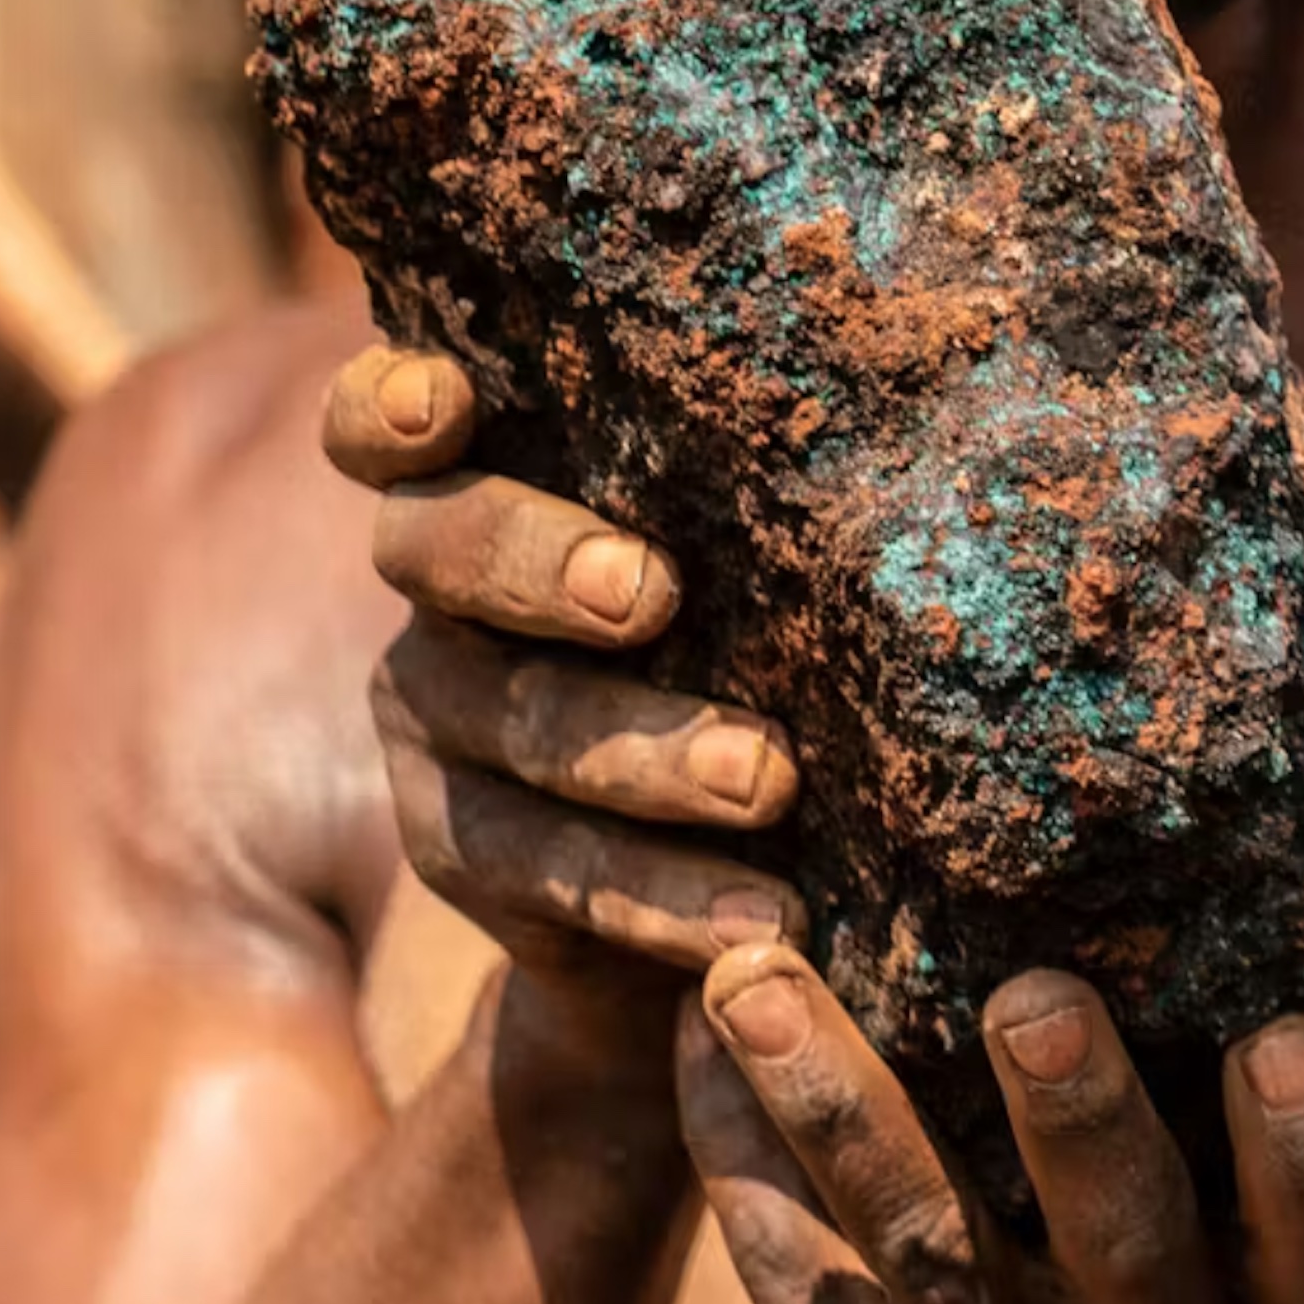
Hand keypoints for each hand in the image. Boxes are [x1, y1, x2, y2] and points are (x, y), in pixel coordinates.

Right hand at [323, 345, 806, 976]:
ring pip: (520, 728)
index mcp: (488, 491)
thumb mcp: (740, 562)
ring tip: (769, 780)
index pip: (382, 431)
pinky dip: (671, 898)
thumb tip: (921, 381)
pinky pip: (561, 877)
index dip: (387, 409)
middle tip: (649, 591)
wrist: (701, 874)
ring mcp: (442, 733)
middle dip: (540, 566)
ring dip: (648, 755)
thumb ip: (748, 489)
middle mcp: (439, 604)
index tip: (444, 400)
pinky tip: (763, 922)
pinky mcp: (470, 860)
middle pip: (436, 552)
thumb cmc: (747, 639)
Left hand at [675, 945, 1303, 1303]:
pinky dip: (735, 1129)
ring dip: (840, 1100)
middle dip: (1078, 1115)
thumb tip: (1184, 819)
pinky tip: (696, 1018)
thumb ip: (1212, 1057)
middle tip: (1034, 999)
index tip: (1279, 1032)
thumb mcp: (1219, 1201)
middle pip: (1123, 1240)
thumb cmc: (1142, 1238)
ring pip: (921, 1243)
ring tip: (757, 979)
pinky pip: (790, 1256)